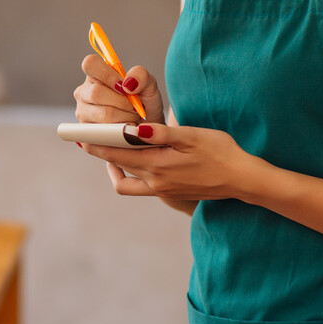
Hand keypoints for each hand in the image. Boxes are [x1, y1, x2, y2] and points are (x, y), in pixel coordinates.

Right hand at [73, 54, 164, 124]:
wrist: (147, 129)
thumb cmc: (145, 104)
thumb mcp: (149, 85)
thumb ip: (141, 76)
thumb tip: (128, 83)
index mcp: (96, 75)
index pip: (90, 64)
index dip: (108, 75)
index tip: (124, 87)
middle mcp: (84, 93)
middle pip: (96, 93)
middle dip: (122, 102)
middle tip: (135, 108)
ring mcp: (82, 113)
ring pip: (102, 115)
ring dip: (125, 118)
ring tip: (133, 120)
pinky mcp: (85, 134)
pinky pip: (103, 133)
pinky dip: (121, 133)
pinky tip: (126, 131)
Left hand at [83, 123, 260, 200]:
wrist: (242, 179)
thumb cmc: (221, 152)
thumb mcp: (192, 136)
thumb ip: (161, 133)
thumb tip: (133, 130)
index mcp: (158, 165)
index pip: (117, 153)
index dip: (96, 145)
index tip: (80, 137)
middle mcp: (155, 182)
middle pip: (118, 166)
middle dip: (102, 153)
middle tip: (89, 139)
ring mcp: (162, 190)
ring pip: (127, 180)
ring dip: (115, 166)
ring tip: (110, 149)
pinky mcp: (169, 193)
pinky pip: (140, 185)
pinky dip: (132, 173)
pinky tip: (136, 160)